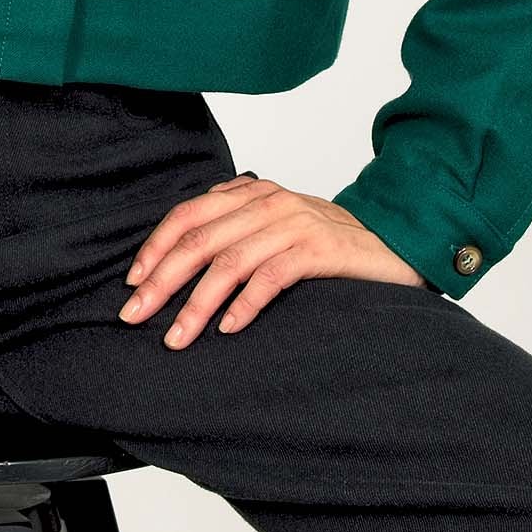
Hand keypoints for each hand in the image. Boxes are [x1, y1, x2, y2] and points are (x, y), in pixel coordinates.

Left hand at [117, 172, 430, 346]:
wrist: (400, 244)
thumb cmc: (333, 244)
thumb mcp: (279, 227)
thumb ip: (238, 228)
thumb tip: (183, 253)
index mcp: (252, 194)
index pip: (188, 214)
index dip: (155, 247)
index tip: (132, 283)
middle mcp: (270, 203)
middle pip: (200, 240)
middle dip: (161, 281)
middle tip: (134, 315)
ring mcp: (296, 224)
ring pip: (230, 262)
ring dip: (196, 303)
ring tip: (176, 337)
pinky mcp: (322, 249)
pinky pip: (273, 275)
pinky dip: (246, 303)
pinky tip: (228, 329)